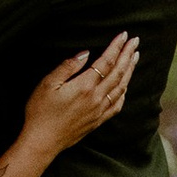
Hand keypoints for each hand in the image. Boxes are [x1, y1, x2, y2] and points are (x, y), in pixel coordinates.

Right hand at [20, 33, 138, 155]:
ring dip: (129, 71)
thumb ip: (68, 66)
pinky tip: (125, 86)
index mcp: (84, 86)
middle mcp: (96, 98)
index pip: (106, 62)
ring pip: (121, 87)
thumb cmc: (41, 111)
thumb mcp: (48, 83)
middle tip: (136, 41)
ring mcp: (99, 111)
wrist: (42, 141)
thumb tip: (85, 53)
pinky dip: (124, 93)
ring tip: (134, 57)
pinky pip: (117, 105)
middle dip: (127, 55)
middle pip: (118, 72)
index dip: (116, 47)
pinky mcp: (97, 121)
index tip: (124, 35)